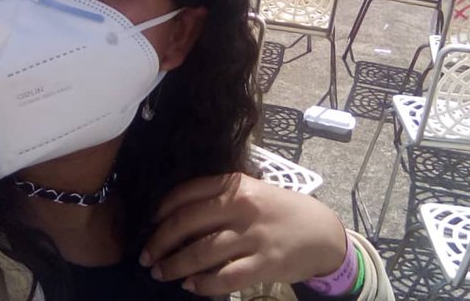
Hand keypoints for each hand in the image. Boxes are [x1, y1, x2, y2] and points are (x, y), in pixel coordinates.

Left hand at [141, 173, 346, 296]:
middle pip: (187, 222)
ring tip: (161, 273)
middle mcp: (242, 206)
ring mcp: (253, 236)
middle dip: (159, 242)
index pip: (188, 192)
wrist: (322, 233)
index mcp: (237, 184)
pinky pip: (224, 278)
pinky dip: (202, 284)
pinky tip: (191, 285)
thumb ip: (221, 197)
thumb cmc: (281, 211)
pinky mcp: (264, 263)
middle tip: (146, 256)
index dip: (161, 209)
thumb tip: (177, 215)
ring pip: (201, 252)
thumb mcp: (253, 191)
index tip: (149, 222)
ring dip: (174, 265)